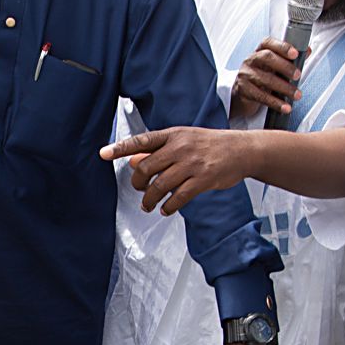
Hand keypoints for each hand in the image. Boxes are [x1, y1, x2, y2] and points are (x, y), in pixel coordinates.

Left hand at [100, 128, 249, 215]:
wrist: (242, 149)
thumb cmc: (210, 145)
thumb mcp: (183, 140)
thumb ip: (158, 151)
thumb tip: (133, 160)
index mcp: (173, 135)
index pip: (141, 141)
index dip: (120, 148)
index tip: (102, 154)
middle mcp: (180, 147)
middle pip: (146, 167)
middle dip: (138, 183)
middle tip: (140, 190)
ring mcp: (192, 163)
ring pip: (160, 185)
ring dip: (150, 200)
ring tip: (148, 206)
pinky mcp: (203, 179)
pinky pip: (178, 197)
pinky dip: (168, 206)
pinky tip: (165, 209)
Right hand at [230, 38, 301, 119]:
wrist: (241, 95)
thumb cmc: (261, 77)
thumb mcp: (274, 66)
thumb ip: (290, 59)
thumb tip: (306, 51)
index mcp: (259, 51)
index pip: (269, 43)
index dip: (282, 46)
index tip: (295, 53)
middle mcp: (251, 60)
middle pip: (267, 58)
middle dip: (285, 67)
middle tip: (298, 76)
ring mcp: (246, 75)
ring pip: (266, 79)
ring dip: (284, 88)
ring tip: (296, 95)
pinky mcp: (243, 90)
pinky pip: (261, 96)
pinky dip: (275, 103)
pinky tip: (285, 107)